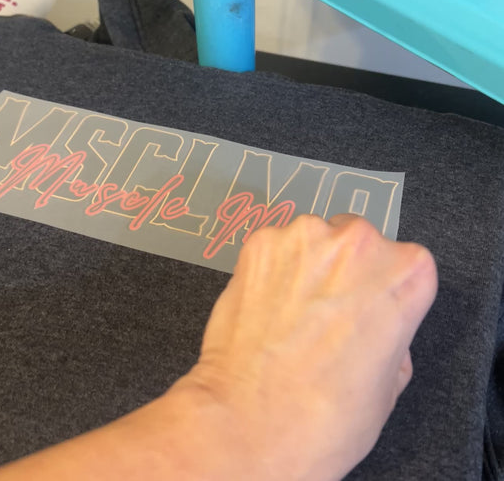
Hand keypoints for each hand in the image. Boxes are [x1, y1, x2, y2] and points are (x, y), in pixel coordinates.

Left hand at [176, 214, 436, 480]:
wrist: (252, 423)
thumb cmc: (329, 415)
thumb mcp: (390, 380)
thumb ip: (392, 332)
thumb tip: (375, 321)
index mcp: (406, 272)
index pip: (401, 263)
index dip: (380, 290)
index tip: (364, 310)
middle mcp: (358, 241)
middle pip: (355, 242)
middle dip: (342, 270)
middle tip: (322, 313)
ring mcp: (305, 236)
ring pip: (311, 241)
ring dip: (303, 266)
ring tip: (287, 314)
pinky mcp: (259, 242)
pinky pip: (272, 249)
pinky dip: (269, 270)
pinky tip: (263, 308)